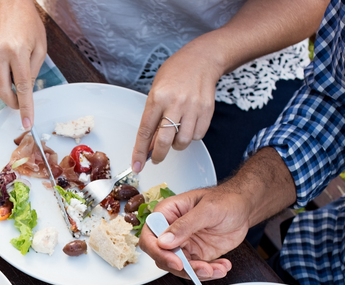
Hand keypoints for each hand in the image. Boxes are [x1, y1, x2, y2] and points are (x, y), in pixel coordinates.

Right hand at [0, 0, 45, 129]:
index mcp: (18, 51)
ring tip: (13, 69)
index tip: (26, 122)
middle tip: (19, 104)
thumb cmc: (28, 24)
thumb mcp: (40, 47)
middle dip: (11, 102)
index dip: (25, 108)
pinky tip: (3, 61)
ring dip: (5, 85)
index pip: (22, 87)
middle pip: (3, 91)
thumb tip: (25, 94)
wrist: (8, 4)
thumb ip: (33, 72)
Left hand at [131, 43, 223, 171]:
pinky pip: (198, 135)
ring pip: (183, 141)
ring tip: (174, 136)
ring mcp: (193, 107)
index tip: (137, 166)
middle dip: (158, 155)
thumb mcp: (156, 91)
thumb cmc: (175, 74)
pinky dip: (191, 137)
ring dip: (177, 145)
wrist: (201, 59)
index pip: (145, 131)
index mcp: (158, 98)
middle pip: (165, 141)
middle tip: (156, 158)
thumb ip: (153, 117)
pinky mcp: (207, 110)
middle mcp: (175, 103)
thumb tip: (150, 144)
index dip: (140, 152)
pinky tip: (188, 127)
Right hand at [138, 187, 248, 279]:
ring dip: (199, 272)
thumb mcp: (207, 209)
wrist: (244, 207)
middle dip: (184, 267)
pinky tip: (222, 266)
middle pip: (163, 257)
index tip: (177, 262)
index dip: (159, 253)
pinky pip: (196, 269)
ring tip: (218, 268)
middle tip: (204, 268)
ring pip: (180, 268)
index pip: (150, 238)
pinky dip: (210, 272)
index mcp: (167, 214)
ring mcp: (183, 244)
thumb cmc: (226, 199)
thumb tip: (163, 241)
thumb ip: (185, 225)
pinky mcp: (196, 254)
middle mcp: (171, 231)